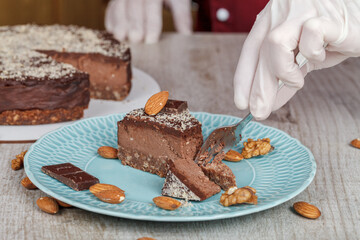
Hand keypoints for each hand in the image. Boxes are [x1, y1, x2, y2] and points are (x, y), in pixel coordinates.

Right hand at [105, 0, 191, 43]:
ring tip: (122, 38)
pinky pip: (110, 9)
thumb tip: (187, 36)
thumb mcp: (179, 2)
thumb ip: (182, 18)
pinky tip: (114, 33)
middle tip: (136, 40)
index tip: (152, 39)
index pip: (152, 4)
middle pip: (133, 5)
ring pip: (119, 6)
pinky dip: (110, 21)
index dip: (151, 22)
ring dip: (119, 23)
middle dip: (134, 24)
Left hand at [234, 0, 359, 119]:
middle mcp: (282, 11)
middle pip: (261, 52)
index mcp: (272, 19)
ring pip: (276, 42)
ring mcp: (301, 10)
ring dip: (283, 70)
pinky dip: (312, 52)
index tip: (241, 102)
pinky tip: (321, 54)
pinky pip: (310, 36)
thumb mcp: (299, 60)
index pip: (250, 50)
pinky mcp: (324, 15)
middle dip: (259, 87)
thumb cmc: (330, 38)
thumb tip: (266, 103)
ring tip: (296, 80)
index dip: (243, 77)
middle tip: (259, 111)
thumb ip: (282, 77)